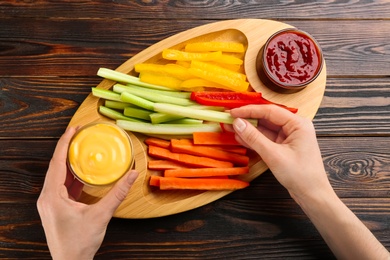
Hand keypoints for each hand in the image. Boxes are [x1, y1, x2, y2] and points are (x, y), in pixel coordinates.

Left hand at [37, 127, 137, 259]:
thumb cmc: (79, 243)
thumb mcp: (101, 215)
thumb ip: (118, 193)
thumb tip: (132, 174)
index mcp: (52, 196)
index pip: (57, 162)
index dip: (64, 143)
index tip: (73, 129)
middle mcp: (47, 197)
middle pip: (56, 166)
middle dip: (67, 149)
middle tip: (79, 135)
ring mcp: (50, 203)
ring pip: (58, 175)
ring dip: (70, 162)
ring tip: (82, 150)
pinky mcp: (56, 207)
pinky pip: (62, 185)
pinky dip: (72, 176)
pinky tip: (83, 172)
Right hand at [227, 104, 331, 201]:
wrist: (312, 194)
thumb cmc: (300, 175)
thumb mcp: (274, 155)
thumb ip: (254, 138)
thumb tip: (238, 123)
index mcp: (298, 124)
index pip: (270, 111)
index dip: (249, 110)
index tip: (233, 112)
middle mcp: (294, 127)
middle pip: (266, 118)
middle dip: (247, 119)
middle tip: (229, 118)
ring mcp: (288, 137)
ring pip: (264, 129)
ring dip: (248, 129)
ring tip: (230, 127)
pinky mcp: (283, 146)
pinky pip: (266, 139)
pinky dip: (253, 139)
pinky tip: (240, 137)